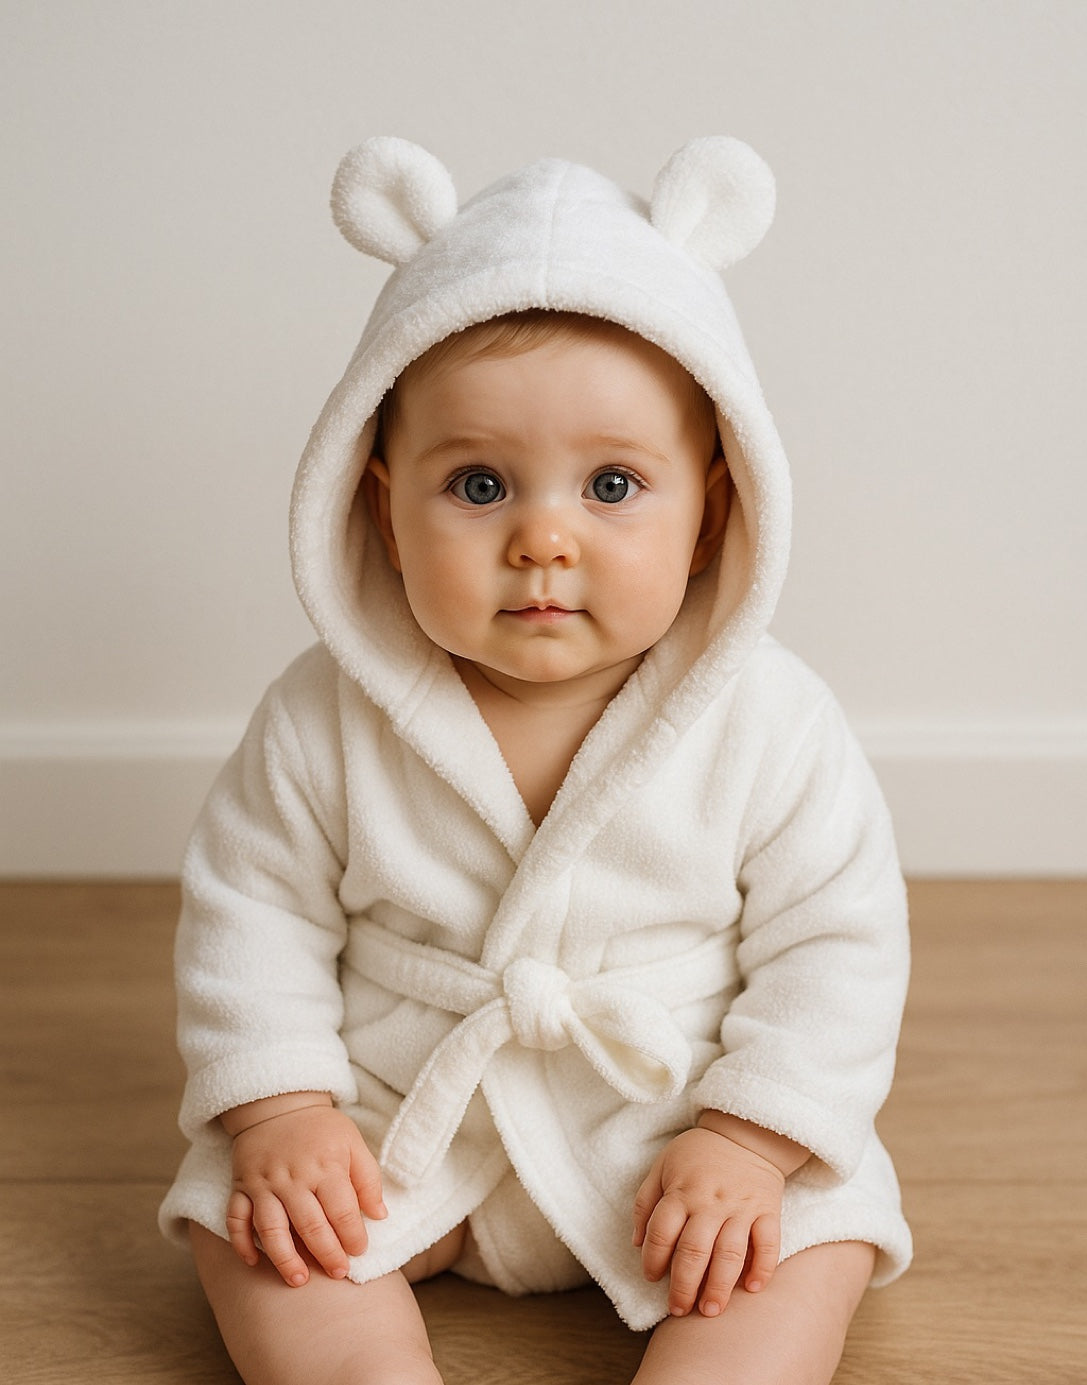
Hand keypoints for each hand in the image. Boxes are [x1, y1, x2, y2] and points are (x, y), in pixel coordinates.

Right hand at [224, 1095, 386, 1286]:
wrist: (278, 1102)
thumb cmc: (321, 1128)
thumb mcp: (353, 1142)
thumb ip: (368, 1179)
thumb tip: (381, 1215)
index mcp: (326, 1166)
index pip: (342, 1210)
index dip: (353, 1235)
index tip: (360, 1251)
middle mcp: (293, 1178)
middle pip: (310, 1225)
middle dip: (326, 1254)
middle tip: (338, 1274)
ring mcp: (264, 1184)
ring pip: (271, 1229)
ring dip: (285, 1258)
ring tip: (299, 1280)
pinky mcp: (241, 1186)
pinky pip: (236, 1219)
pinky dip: (241, 1242)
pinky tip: (254, 1261)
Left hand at [632, 1118, 799, 1317]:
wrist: (745, 1133)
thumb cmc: (698, 1154)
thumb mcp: (662, 1165)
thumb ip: (645, 1202)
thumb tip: (637, 1243)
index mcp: (681, 1190)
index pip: (662, 1231)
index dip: (653, 1259)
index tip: (652, 1278)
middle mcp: (710, 1201)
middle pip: (694, 1250)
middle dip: (684, 1285)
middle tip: (679, 1309)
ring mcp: (741, 1207)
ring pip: (730, 1253)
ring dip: (720, 1286)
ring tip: (710, 1310)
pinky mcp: (768, 1209)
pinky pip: (769, 1242)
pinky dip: (763, 1267)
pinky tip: (753, 1288)